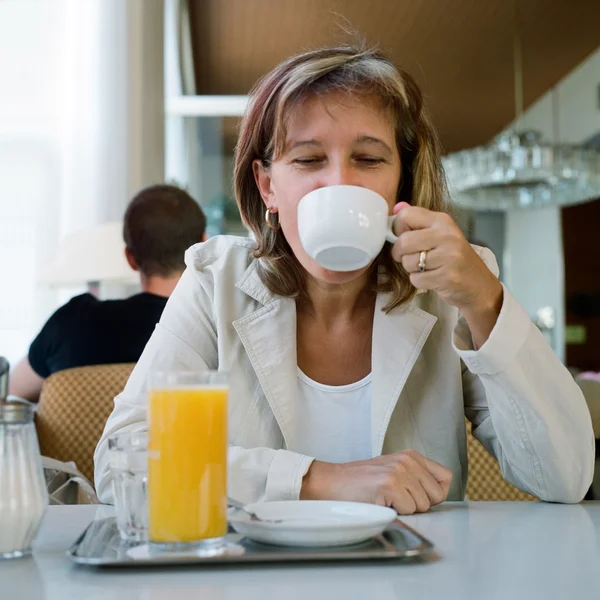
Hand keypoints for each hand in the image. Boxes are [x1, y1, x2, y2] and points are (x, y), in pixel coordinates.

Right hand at [300, 450, 451, 513]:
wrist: (332, 482)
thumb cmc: (361, 482)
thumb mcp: (392, 470)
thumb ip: (416, 477)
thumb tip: (440, 494)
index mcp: (411, 455)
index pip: (446, 478)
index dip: (434, 493)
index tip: (417, 495)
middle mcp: (407, 460)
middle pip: (437, 496)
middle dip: (419, 504)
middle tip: (396, 498)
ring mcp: (399, 471)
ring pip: (422, 506)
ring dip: (405, 509)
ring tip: (385, 498)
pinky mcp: (390, 485)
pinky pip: (408, 511)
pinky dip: (395, 513)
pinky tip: (380, 502)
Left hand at [391, 202, 502, 345]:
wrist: (479, 286)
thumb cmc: (455, 260)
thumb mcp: (440, 235)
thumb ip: (418, 221)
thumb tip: (397, 207)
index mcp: (442, 221)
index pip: (405, 215)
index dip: (398, 229)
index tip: (404, 237)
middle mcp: (447, 235)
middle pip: (403, 241)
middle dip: (400, 254)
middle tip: (410, 258)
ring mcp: (449, 256)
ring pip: (407, 262)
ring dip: (411, 270)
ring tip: (428, 269)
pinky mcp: (447, 276)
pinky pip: (416, 279)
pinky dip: (420, 282)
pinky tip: (433, 279)